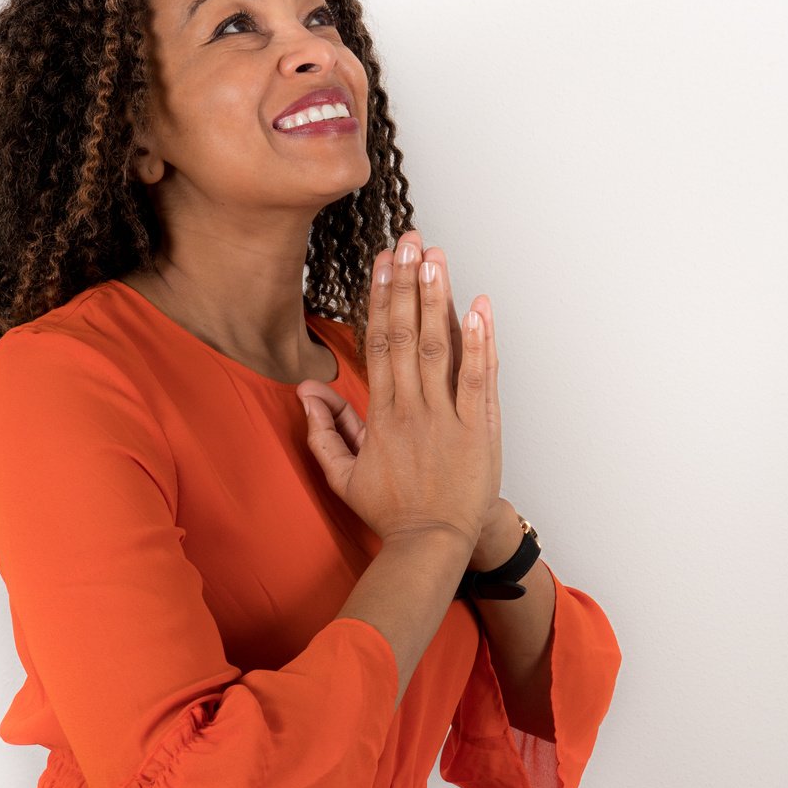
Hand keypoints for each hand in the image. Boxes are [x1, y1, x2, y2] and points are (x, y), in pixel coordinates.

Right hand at [297, 234, 504, 556]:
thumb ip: (325, 430)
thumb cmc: (391, 512)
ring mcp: (448, 417)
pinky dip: (480, 342)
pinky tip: (480, 307)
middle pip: (408, 334)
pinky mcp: (479, 430)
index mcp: (381, 414)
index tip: (383, 262)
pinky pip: (478, 379)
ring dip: (440, 299)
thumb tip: (307, 389)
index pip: (379, 343)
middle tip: (409, 241)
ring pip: (442, 348)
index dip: (381, 298)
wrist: (432, 546)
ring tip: (437, 258)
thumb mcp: (343, 476)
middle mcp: (413, 408)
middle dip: (408, 284)